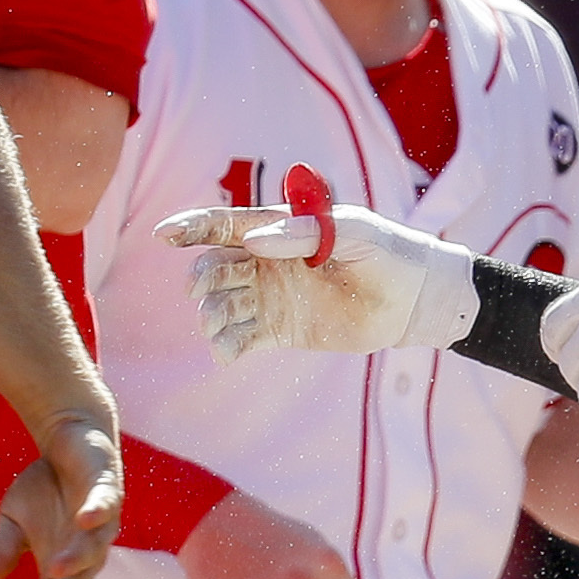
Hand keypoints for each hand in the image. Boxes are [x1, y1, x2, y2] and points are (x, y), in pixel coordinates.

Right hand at [0, 408, 122, 578]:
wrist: (69, 441)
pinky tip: (84, 519)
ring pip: (93, 546)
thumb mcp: (13, 520)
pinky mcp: (107, 488)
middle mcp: (88, 548)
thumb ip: (1, 551)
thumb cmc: (45, 489)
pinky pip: (105, 504)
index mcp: (64, 561)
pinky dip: (97, 511)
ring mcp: (101, 520)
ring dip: (76, 558)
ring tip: (54, 569)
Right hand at [159, 199, 480, 359]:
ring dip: (211, 314)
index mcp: (280, 230)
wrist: (414, 302)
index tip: (164, 235)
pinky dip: (227, 345)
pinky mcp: (280, 331)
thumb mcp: (353, 235)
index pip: (226, 225)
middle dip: (202, 277)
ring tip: (216, 327)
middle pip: (216, 266)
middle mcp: (267, 262)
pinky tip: (226, 353)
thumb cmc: (388, 254)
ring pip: (223, 303)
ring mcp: (271, 297)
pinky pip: (242, 338)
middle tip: (202, 290)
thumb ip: (305, 235)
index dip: (193, 227)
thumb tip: (253, 238)